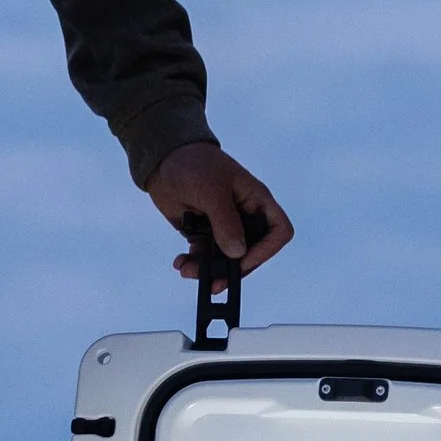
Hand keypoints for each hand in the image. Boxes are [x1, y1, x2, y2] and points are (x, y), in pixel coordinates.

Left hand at [146, 144, 292, 276]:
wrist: (162, 158)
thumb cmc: (193, 164)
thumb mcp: (211, 191)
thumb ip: (226, 222)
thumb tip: (238, 252)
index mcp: (256, 201)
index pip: (278, 231)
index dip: (266, 250)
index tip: (242, 261)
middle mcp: (243, 216)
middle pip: (251, 252)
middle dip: (232, 269)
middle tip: (213, 281)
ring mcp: (223, 226)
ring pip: (226, 259)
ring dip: (209, 270)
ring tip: (187, 270)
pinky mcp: (204, 233)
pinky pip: (205, 256)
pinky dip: (194, 263)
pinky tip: (181, 263)